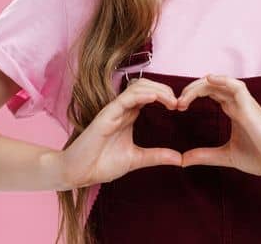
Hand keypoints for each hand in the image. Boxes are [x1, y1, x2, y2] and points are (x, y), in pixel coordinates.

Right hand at [47, 77, 181, 189]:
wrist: (79, 174)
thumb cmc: (102, 164)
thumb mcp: (137, 159)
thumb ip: (157, 156)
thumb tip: (180, 159)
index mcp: (129, 115)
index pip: (150, 94)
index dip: (166, 96)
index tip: (181, 107)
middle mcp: (122, 109)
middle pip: (146, 86)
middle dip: (165, 89)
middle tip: (180, 103)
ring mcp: (114, 110)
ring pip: (137, 87)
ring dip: (157, 90)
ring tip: (172, 101)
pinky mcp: (105, 115)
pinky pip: (125, 98)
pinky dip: (141, 95)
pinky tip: (154, 98)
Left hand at [176, 74, 260, 178]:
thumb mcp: (226, 156)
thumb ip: (205, 155)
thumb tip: (183, 160)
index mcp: (234, 111)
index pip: (211, 93)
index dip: (193, 95)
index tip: (179, 108)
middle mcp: (239, 104)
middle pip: (211, 86)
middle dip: (191, 90)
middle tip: (176, 103)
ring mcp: (245, 103)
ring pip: (220, 83)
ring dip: (200, 86)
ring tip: (185, 97)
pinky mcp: (251, 107)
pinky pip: (237, 86)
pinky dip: (223, 80)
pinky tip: (208, 80)